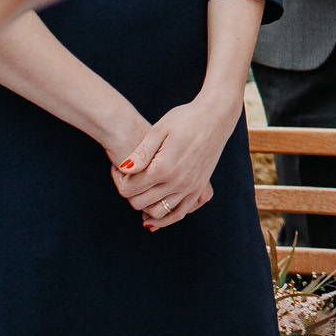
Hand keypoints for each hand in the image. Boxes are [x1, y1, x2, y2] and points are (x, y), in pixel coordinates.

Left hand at [112, 93, 239, 230]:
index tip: (120, 169)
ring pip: (159, 213)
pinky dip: (166, 217)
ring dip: (145, 208)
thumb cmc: (185, 119)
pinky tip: (156, 212)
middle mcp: (178, 182)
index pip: (129, 189)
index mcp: (164, 167)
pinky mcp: (200, 189)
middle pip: (141, 203)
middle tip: (129, 180)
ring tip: (139, 195)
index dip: (119, 181)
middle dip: (130, 194)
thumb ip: (141, 152)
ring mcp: (191, 187)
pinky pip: (180, 213)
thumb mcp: (159, 130)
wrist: (215, 117)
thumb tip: (124, 169)